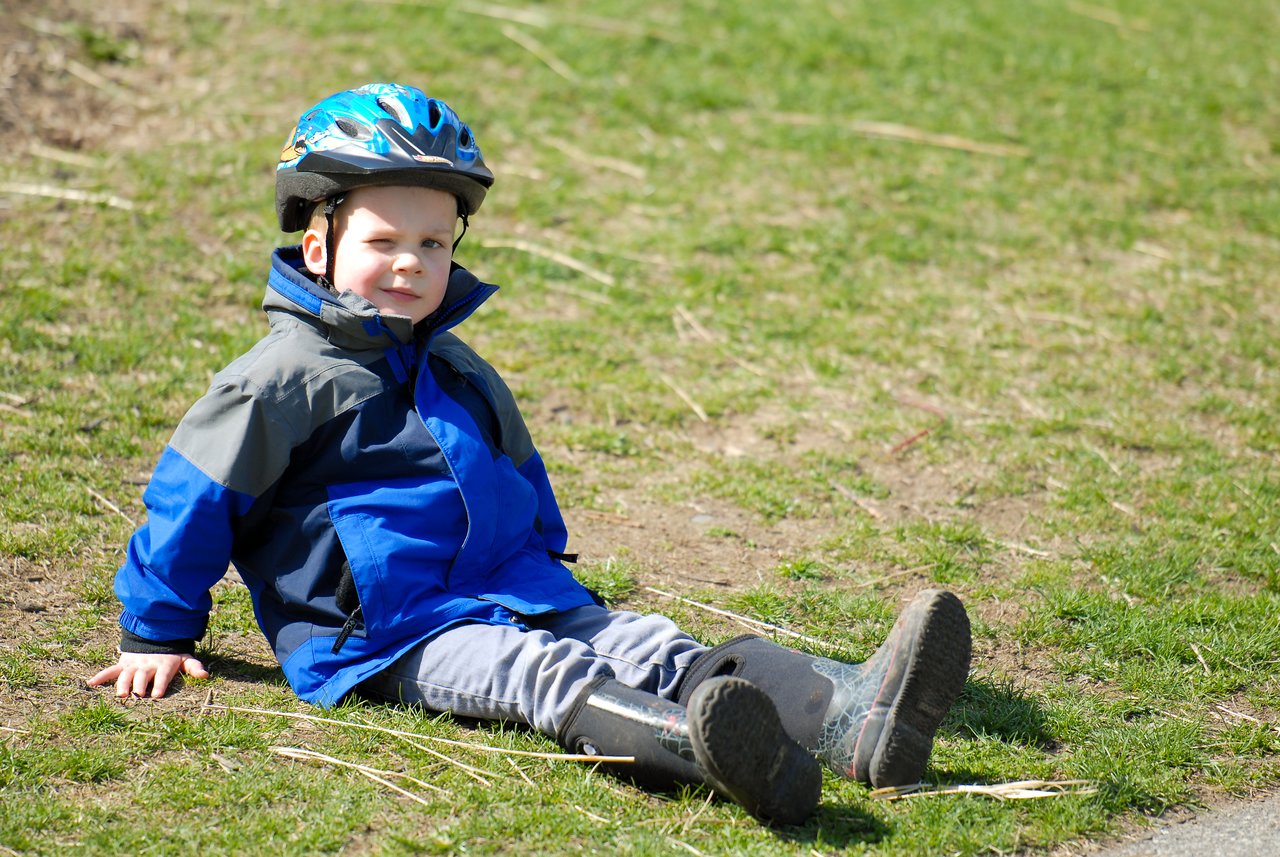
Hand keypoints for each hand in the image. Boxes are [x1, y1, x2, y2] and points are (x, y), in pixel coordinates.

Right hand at [88, 652, 209, 698]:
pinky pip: (111, 670)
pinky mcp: (123, 664)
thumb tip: (205, 675)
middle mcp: (148, 665)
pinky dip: (101, 676)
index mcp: (164, 665)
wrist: (156, 636)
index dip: (160, 684)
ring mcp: (134, 664)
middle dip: (140, 685)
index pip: (162, 675)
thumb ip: (194, 667)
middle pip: (143, 676)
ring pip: (127, 674)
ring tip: (121, 694)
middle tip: (138, 695)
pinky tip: (91, 683)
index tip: (156, 695)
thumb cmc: (172, 654)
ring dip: (123, 684)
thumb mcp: (185, 658)